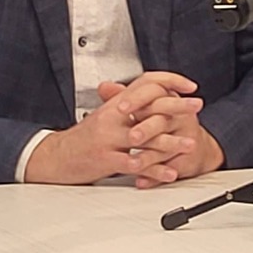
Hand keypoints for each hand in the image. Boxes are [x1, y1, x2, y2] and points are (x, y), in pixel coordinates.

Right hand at [24, 71, 206, 185]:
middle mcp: (112, 116)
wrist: (55, 157)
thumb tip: (155, 96)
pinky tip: (169, 172)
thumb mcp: (105, 116)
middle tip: (196, 107)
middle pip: (149, 107)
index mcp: (115, 104)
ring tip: (190, 144)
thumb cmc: (83, 138)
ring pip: (145, 138)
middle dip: (177, 107)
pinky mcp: (105, 159)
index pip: (145, 83)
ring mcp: (108, 138)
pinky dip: (155, 170)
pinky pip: (135, 164)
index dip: (169, 81)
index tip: (188, 85)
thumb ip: (129, 106)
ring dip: (171, 142)